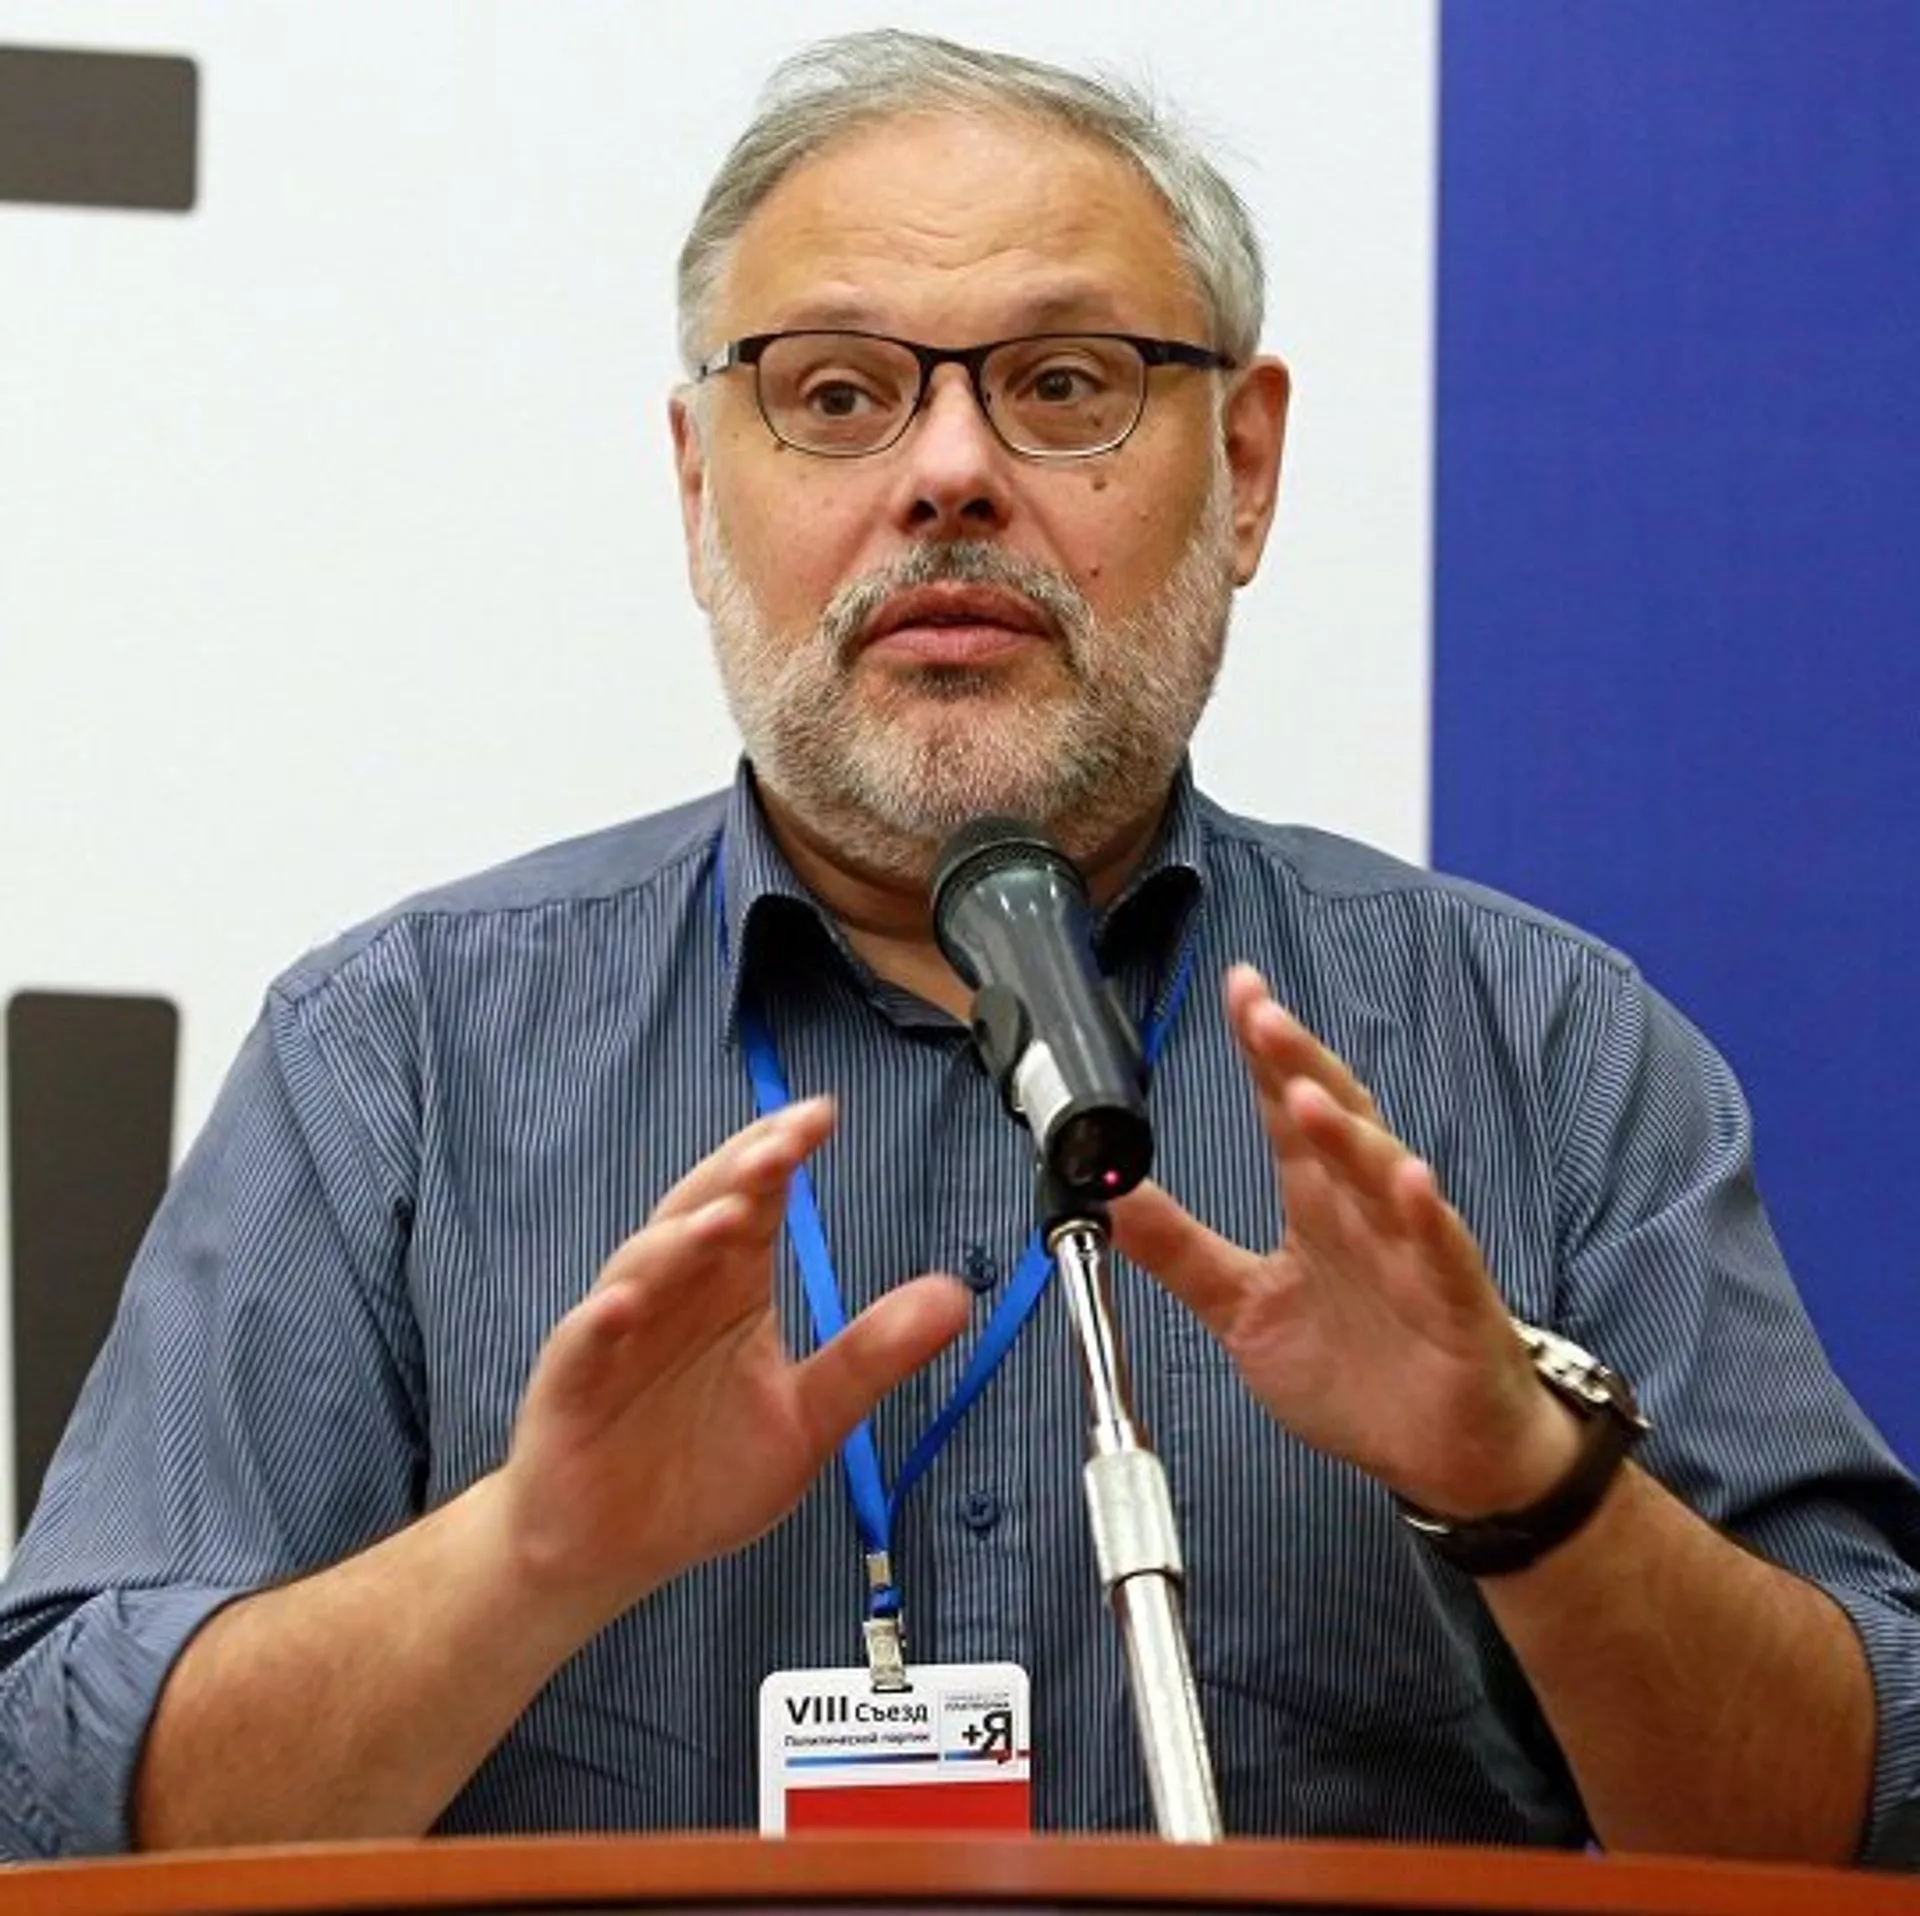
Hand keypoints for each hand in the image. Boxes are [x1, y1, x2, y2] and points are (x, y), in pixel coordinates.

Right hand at [498, 1098, 969, 1629]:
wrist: (613, 1552)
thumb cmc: (702, 1474)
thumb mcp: (808, 1419)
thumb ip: (872, 1356)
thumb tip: (955, 1297)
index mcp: (731, 1287)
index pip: (758, 1201)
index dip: (782, 1156)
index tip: (822, 1116)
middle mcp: (674, 1294)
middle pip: (700, 1211)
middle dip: (738, 1174)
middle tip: (781, 1144)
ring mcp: (617, 1335)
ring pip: (644, 1268)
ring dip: (681, 1240)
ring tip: (726, 1218)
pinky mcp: (570, 1389)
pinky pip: (581, 1347)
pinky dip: (599, 1323)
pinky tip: (621, 1307)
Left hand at [1109, 965, 1577, 1516]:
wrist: (1445, 1455)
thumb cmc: (1360, 1372)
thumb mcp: (1242, 1306)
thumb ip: (1178, 1248)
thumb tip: (1111, 1194)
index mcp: (1315, 1205)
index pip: (1283, 1111)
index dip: (1262, 1052)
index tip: (1239, 990)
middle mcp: (1363, 1211)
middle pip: (1332, 1120)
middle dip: (1297, 1063)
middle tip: (1260, 1014)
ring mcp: (1413, 1250)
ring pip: (1382, 1174)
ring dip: (1346, 1133)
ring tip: (1305, 1095)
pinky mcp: (1456, 1301)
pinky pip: (1442, 1251)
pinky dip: (1426, 1215)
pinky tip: (1410, 1182)